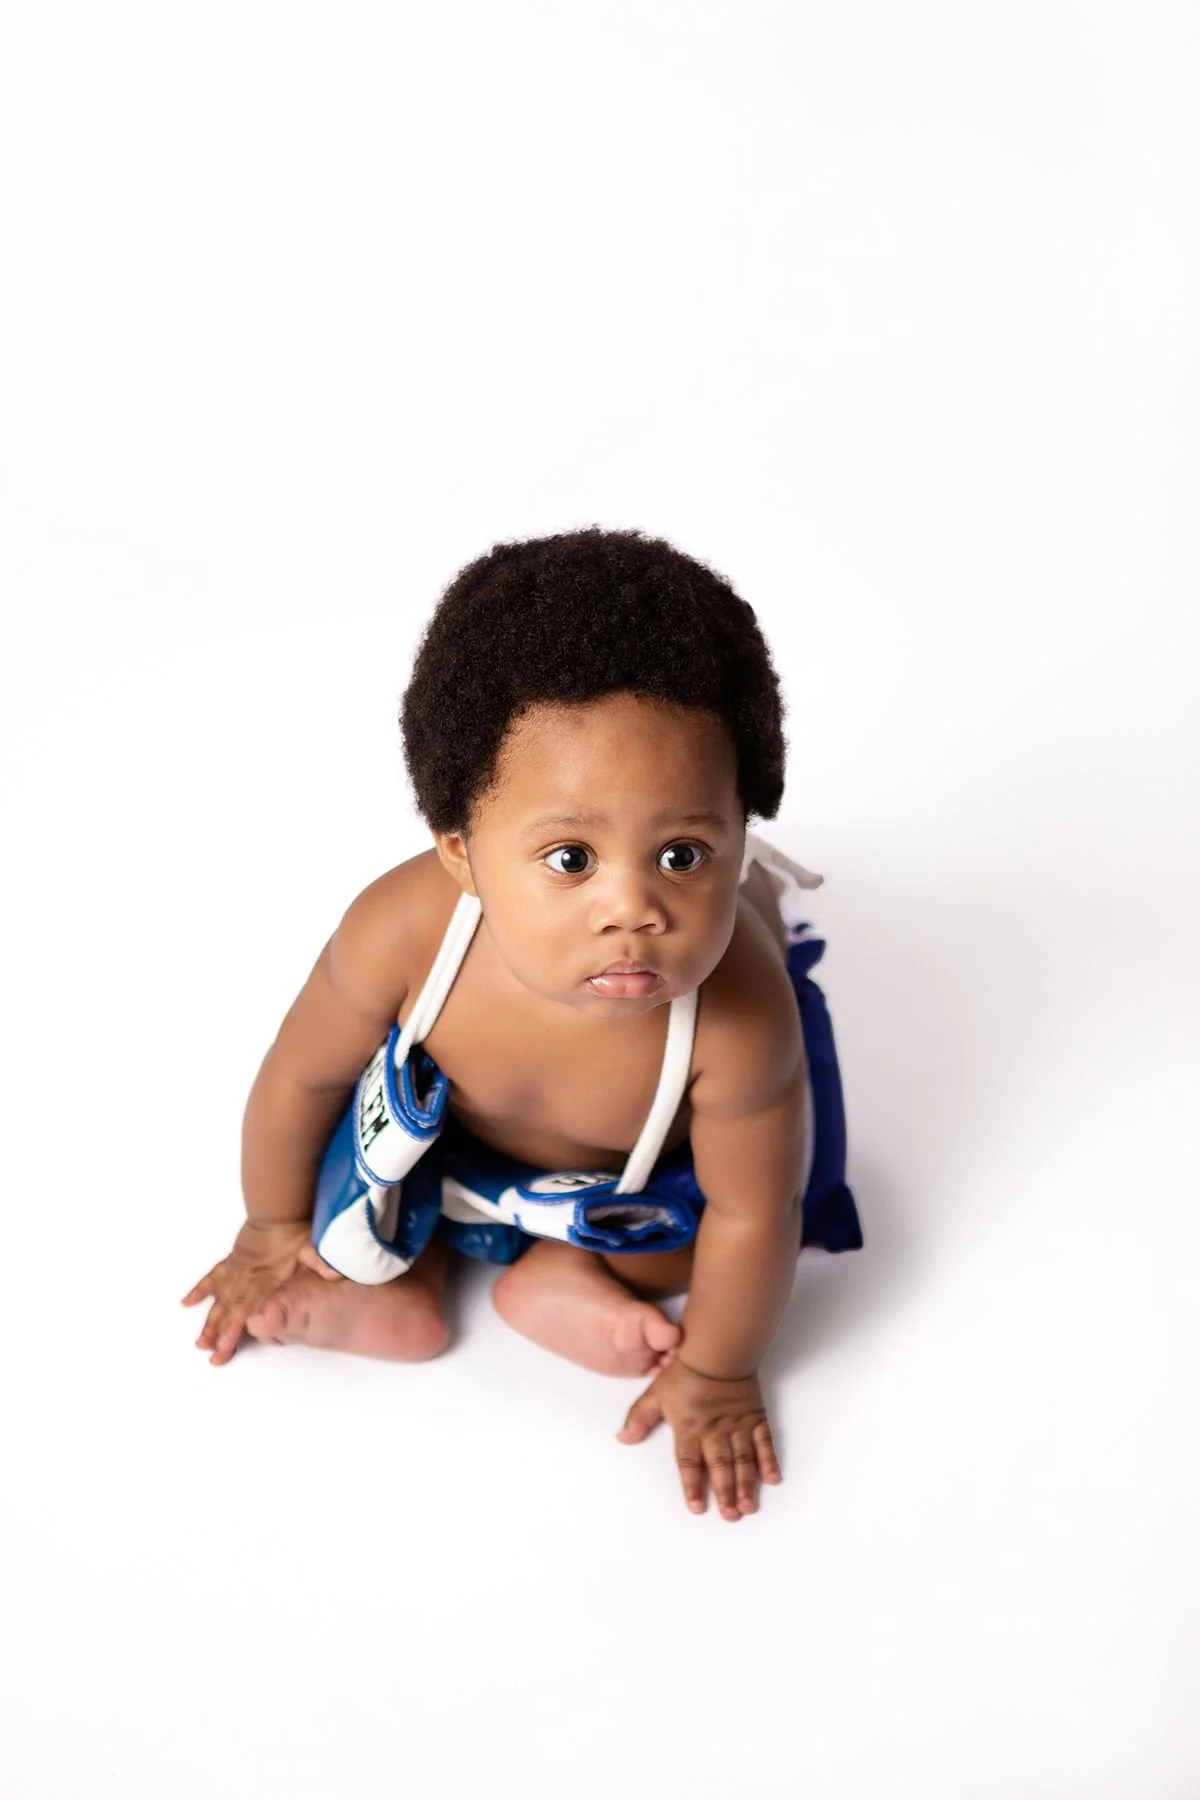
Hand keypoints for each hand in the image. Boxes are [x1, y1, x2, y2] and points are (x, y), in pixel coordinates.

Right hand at [181, 1220, 337, 1364]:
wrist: (277, 1211)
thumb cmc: (294, 1233)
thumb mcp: (312, 1249)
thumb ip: (322, 1263)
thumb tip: (336, 1274)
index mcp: (265, 1282)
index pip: (249, 1311)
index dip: (237, 1329)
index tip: (227, 1346)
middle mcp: (247, 1281)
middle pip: (231, 1311)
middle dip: (221, 1334)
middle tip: (211, 1353)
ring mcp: (237, 1272)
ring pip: (219, 1301)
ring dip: (210, 1321)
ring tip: (199, 1341)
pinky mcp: (231, 1263)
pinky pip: (212, 1277)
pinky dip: (200, 1289)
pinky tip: (187, 1302)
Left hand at [616, 1358, 781, 1520]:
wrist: (717, 1350)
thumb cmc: (686, 1372)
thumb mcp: (655, 1394)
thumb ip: (639, 1418)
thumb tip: (623, 1438)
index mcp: (689, 1428)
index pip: (690, 1463)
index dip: (693, 1487)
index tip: (697, 1507)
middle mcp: (715, 1431)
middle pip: (720, 1467)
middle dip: (725, 1493)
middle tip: (730, 1516)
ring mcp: (737, 1425)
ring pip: (743, 1460)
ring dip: (746, 1485)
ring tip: (748, 1506)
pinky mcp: (755, 1417)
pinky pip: (764, 1442)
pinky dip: (769, 1461)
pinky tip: (772, 1479)